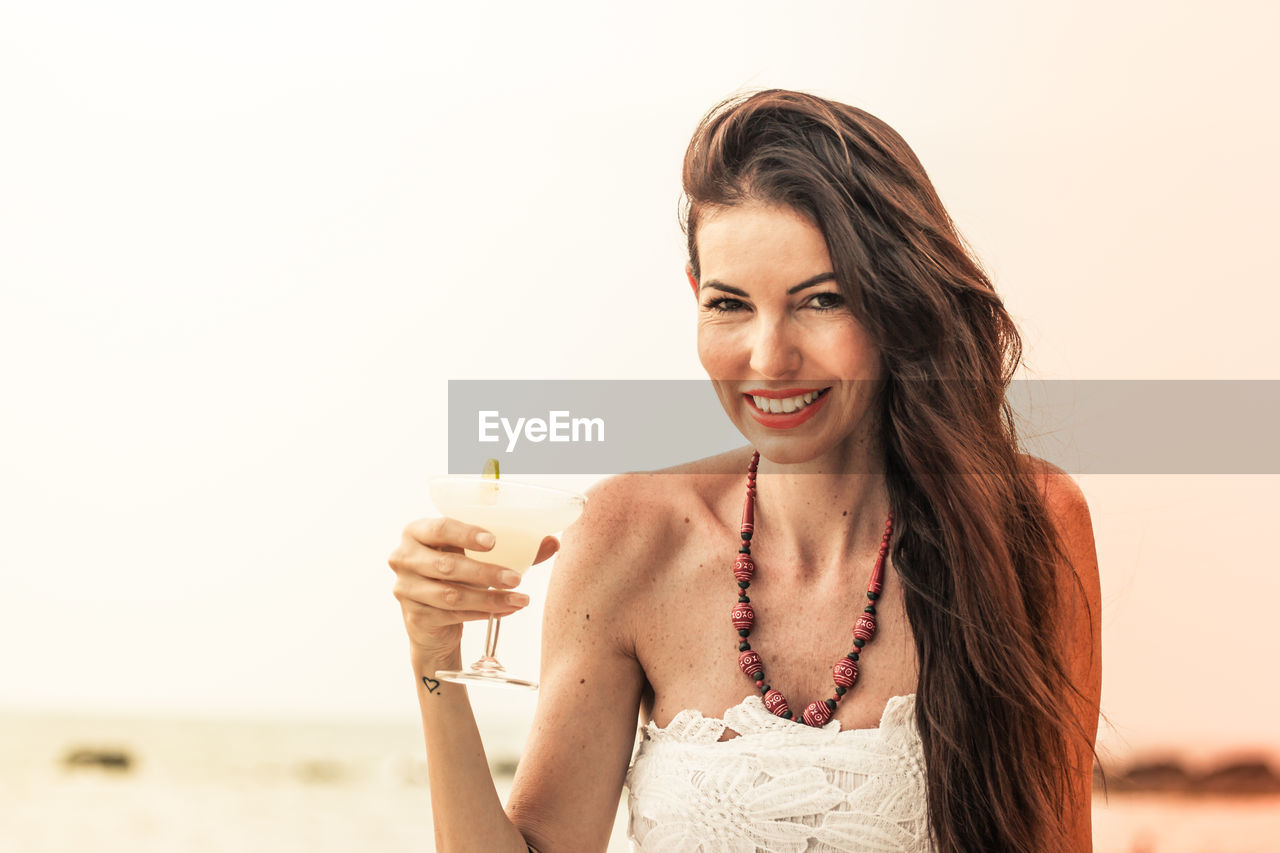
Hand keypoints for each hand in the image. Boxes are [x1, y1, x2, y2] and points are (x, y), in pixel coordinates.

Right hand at [388, 517, 559, 661]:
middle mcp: (404, 558)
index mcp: (416, 532)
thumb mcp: (474, 555)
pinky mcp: (415, 617)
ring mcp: (406, 589)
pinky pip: (453, 616)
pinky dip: (483, 614)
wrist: (432, 618)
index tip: (494, 541)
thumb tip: (552, 542)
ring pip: (452, 595)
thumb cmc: (456, 574)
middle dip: (486, 573)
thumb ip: (510, 547)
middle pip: (447, 566)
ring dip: (490, 599)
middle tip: (517, 577)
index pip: (440, 528)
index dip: (466, 534)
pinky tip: (506, 611)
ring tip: (519, 599)